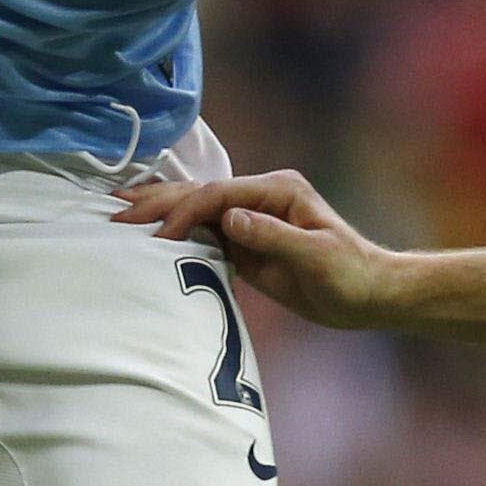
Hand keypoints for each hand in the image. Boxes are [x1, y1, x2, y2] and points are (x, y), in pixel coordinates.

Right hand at [111, 167, 400, 330]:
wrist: (371, 295)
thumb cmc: (352, 275)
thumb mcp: (317, 257)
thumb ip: (274, 236)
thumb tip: (230, 218)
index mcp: (278, 190)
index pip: (219, 195)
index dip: (186, 212)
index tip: (159, 236)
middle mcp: (260, 198)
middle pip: (201, 195)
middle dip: (158, 203)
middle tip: (115, 214)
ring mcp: (252, 220)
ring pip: (197, 212)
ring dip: (159, 214)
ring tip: (118, 214)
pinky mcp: (247, 244)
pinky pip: (205, 235)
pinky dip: (175, 235)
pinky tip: (149, 235)